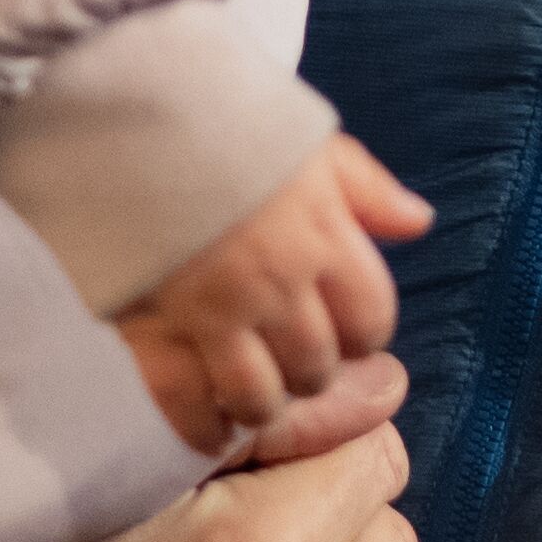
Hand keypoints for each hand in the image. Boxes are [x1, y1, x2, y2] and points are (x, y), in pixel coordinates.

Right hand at [116, 135, 433, 454]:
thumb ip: (367, 187)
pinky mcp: (155, 328)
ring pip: (261, 399)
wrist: (124, 112)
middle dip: (311, 369)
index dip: (361, 332)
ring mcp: (215, 313)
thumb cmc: (220, 120)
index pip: (371, 319)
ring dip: (262, 404)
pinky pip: (189, 407)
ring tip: (250, 392)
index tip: (341, 328)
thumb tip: (418, 222)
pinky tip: (209, 427)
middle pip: (318, 367)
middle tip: (289, 359)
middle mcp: (277, 284)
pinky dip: (203, 429)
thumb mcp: (307, 140)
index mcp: (322, 235)